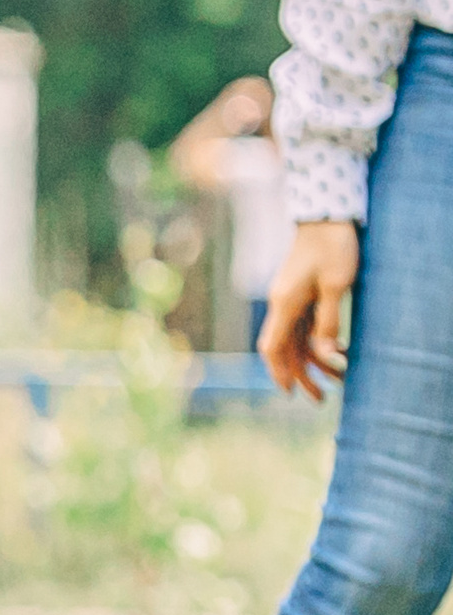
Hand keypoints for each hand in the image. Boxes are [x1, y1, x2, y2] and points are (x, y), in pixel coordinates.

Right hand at [258, 221, 359, 398]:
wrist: (326, 214)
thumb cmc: (332, 246)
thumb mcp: (336, 286)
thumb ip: (328, 323)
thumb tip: (324, 356)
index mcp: (284, 305)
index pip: (272, 348)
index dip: (278, 373)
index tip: (290, 393)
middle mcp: (282, 306)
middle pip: (285, 351)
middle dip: (302, 376)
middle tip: (321, 399)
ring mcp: (291, 300)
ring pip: (298, 341)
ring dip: (316, 361)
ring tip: (341, 378)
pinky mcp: (302, 294)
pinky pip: (306, 327)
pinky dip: (320, 344)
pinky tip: (340, 351)